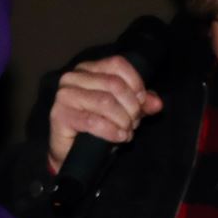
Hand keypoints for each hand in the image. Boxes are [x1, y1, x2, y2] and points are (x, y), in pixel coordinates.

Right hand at [46, 56, 162, 173]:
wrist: (71, 152)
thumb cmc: (97, 127)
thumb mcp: (124, 111)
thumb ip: (141, 104)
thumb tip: (157, 104)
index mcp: (88, 69)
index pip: (117, 64)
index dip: (135, 83)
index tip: (142, 103)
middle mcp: (73, 77)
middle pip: (114, 84)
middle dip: (131, 106)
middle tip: (134, 122)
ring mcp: (64, 95)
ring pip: (105, 102)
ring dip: (122, 120)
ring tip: (127, 131)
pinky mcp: (60, 115)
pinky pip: (92, 121)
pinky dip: (111, 131)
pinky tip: (119, 137)